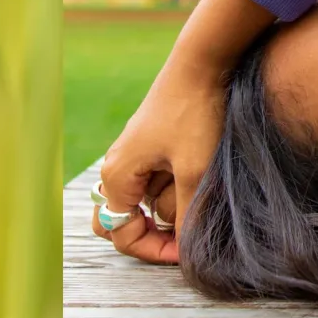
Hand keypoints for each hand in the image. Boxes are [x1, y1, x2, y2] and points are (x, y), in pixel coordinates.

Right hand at [92, 63, 225, 263]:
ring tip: (194, 203)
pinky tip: (195, 182)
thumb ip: (188, 216)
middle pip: (118, 221)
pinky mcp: (149, 146)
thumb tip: (187, 254)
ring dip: (165, 211)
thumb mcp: (196, 171)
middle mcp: (116, 167)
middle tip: (182, 237)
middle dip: (150, 235)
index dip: (154, 250)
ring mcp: (132, 156)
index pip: (121, 235)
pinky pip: (151, 183)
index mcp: (116, 176)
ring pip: (140, 203)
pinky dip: (171, 192)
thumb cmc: (195, 114)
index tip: (187, 251)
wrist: (201, 64)